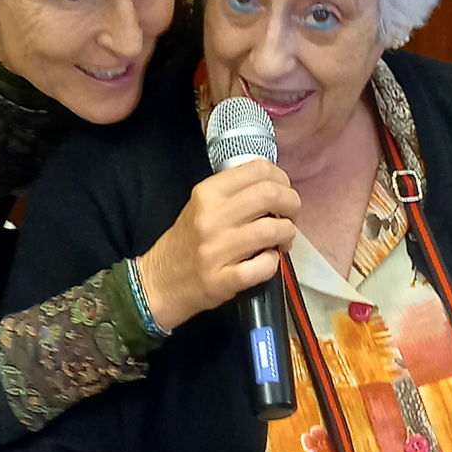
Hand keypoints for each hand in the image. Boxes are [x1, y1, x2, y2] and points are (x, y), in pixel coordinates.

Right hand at [135, 160, 299, 331]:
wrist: (159, 282)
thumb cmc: (187, 241)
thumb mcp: (201, 205)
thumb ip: (234, 192)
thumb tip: (276, 187)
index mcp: (207, 193)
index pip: (258, 169)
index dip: (281, 179)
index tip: (283, 191)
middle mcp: (210, 217)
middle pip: (270, 194)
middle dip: (292, 204)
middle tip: (290, 215)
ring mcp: (216, 250)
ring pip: (272, 230)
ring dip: (287, 234)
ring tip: (282, 240)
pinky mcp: (222, 280)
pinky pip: (263, 266)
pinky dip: (273, 263)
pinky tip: (267, 261)